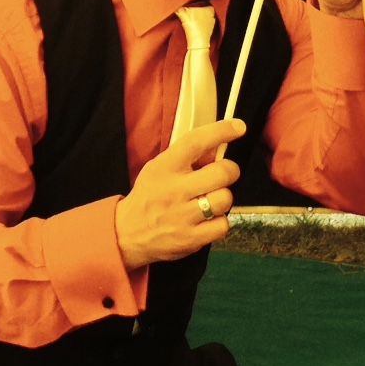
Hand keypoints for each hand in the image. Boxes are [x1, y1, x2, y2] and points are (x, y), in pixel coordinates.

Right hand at [115, 119, 245, 270]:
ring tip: (211, 200)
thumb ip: (188, 157)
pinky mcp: (191, 239)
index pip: (195, 142)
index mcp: (165, 167)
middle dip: (230, 171)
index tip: (238, 126)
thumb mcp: (160, 168)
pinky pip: (223, 225)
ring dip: (224, 198)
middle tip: (223, 175)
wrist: (126, 234)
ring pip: (226, 199)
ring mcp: (182, 216)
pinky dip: (220, 222)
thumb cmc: (150, 196)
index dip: (220, 131)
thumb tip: (219, 146)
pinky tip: (207, 220)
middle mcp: (174, 190)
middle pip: (222, 173)